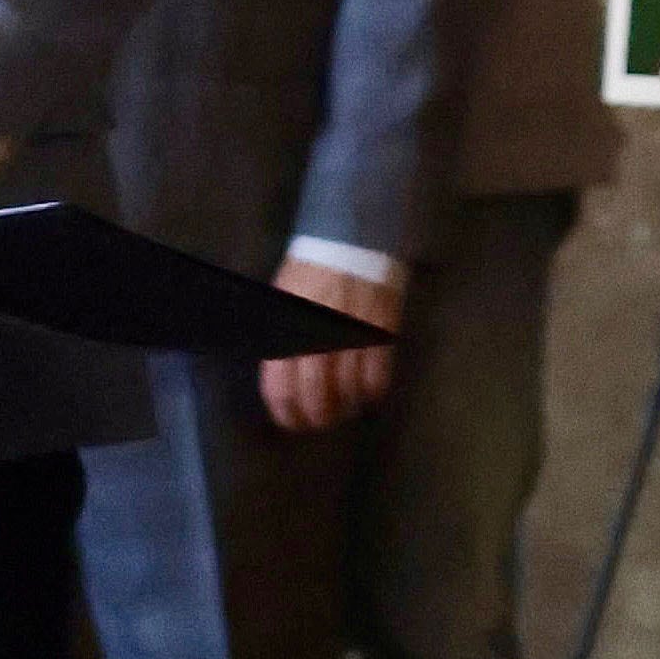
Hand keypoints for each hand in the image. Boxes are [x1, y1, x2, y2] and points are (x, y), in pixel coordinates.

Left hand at [260, 254, 402, 433]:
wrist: (350, 236)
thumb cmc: (311, 269)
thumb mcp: (282, 298)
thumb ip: (279, 335)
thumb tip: (278, 376)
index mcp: (287, 325)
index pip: (280, 385)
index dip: (285, 412)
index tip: (292, 422)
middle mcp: (316, 334)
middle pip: (315, 395)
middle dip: (317, 417)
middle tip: (321, 422)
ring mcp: (351, 333)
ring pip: (348, 390)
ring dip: (346, 407)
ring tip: (346, 409)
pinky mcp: (381, 330)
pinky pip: (377, 375)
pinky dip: (372, 391)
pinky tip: (368, 393)